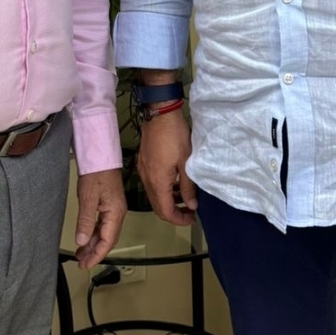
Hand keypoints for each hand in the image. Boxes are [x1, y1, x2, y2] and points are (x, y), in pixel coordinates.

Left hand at [74, 168, 126, 268]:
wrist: (100, 155)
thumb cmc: (97, 172)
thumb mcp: (88, 197)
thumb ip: (85, 221)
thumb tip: (82, 241)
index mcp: (115, 213)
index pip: (108, 241)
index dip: (97, 255)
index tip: (86, 264)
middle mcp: (117, 213)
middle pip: (108, 239)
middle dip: (95, 253)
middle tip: (81, 262)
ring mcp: (114, 208)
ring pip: (105, 233)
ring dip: (94, 244)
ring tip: (81, 253)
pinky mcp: (109, 204)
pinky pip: (103, 224)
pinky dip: (94, 234)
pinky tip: (86, 237)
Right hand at [137, 109, 196, 225]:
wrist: (159, 114)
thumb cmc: (175, 136)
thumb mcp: (186, 162)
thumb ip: (188, 187)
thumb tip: (192, 205)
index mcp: (158, 182)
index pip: (166, 212)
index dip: (179, 219)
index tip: (192, 218)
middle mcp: (147, 179)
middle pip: (158, 206)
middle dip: (174, 212)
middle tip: (190, 211)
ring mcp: (143, 170)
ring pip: (154, 195)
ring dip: (168, 200)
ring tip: (184, 197)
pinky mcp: (143, 162)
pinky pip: (151, 183)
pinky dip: (162, 189)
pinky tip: (174, 182)